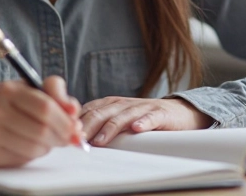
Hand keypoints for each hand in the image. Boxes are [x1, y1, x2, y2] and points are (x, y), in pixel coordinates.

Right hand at [0, 75, 83, 166]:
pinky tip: (29, 147)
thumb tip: (74, 113)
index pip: (45, 105)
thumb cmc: (8, 107)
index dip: (65, 118)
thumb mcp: (29, 91)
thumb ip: (55, 95)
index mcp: (8, 89)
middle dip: (62, 135)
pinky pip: (24, 158)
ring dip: (49, 146)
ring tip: (46, 140)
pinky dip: (34, 154)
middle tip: (69, 138)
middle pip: (43, 128)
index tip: (75, 125)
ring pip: (36, 146)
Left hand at [79, 97, 213, 146]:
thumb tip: (75, 138)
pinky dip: (143, 122)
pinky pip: (151, 117)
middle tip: (77, 141)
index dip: (76, 123)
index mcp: (111, 104)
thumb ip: (100, 124)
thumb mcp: (119, 118)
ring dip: (110, 128)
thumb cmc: (144, 118)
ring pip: (122, 116)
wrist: (179, 112)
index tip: (66, 137)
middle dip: (87, 127)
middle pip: (101, 113)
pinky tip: (136, 129)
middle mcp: (124, 103)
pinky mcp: (160, 113)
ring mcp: (142, 107)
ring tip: (100, 140)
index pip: (89, 110)